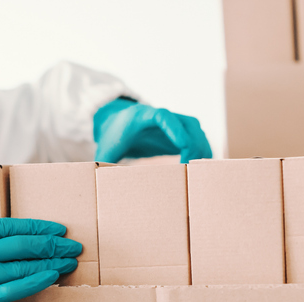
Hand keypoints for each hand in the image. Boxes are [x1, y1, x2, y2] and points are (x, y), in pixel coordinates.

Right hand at [0, 215, 81, 301]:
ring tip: (70, 261)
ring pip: (25, 264)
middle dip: (53, 243)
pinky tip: (54, 277)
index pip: (10, 225)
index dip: (38, 226)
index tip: (57, 229)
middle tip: (74, 245)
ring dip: (52, 261)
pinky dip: (38, 280)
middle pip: (24, 243)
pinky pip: (17, 287)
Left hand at [93, 98, 213, 164]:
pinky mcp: (178, 131)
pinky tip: (200, 167)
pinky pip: (197, 136)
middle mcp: (162, 116)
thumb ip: (103, 164)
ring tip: (199, 170)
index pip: (162, 115)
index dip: (174, 129)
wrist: (117, 123)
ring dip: (201, 148)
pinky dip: (202, 150)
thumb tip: (101, 183)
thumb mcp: (104, 151)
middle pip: (186, 123)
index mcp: (141, 116)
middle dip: (193, 145)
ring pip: (196, 129)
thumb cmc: (112, 138)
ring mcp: (173, 122)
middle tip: (189, 169)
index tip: (183, 145)